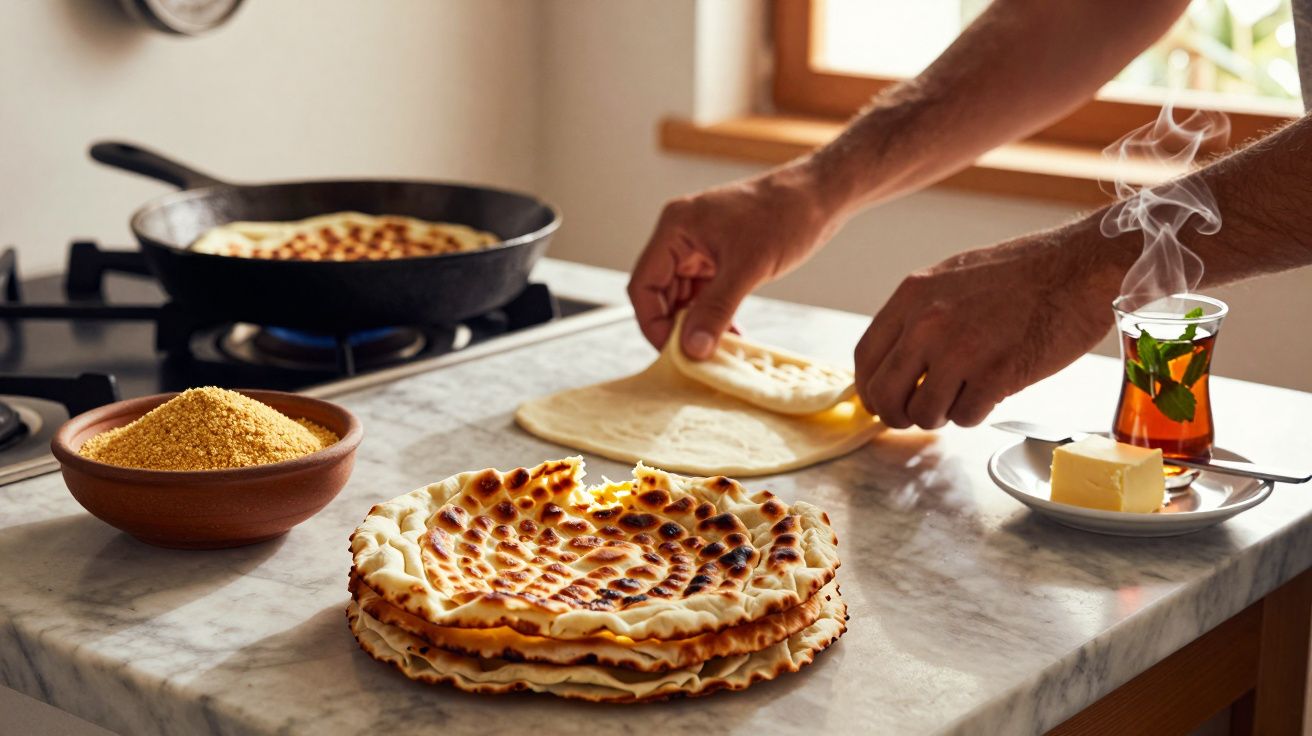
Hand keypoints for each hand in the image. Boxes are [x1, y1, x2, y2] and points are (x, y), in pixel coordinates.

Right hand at [627, 165, 839, 357]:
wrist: (820, 196)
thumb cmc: (785, 216)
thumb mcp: (748, 268)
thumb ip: (716, 309)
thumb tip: (692, 349)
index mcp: (675, 229)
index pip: (643, 285)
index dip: (653, 323)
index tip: (674, 353)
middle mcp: (681, 237)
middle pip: (660, 294)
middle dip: (676, 328)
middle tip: (696, 359)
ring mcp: (700, 248)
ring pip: (684, 298)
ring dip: (697, 326)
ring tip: (716, 352)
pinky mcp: (720, 257)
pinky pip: (706, 294)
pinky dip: (715, 316)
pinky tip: (731, 338)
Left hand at [854, 223, 1120, 428]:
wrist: (1079, 266)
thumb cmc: (1024, 272)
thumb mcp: (952, 279)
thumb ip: (920, 315)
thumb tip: (896, 357)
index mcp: (912, 298)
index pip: (866, 358)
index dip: (871, 389)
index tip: (881, 400)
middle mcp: (927, 325)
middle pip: (885, 395)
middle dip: (898, 415)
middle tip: (918, 414)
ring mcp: (960, 351)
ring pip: (924, 413)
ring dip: (942, 415)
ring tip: (965, 396)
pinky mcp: (996, 375)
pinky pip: (965, 417)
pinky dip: (976, 413)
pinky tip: (992, 392)